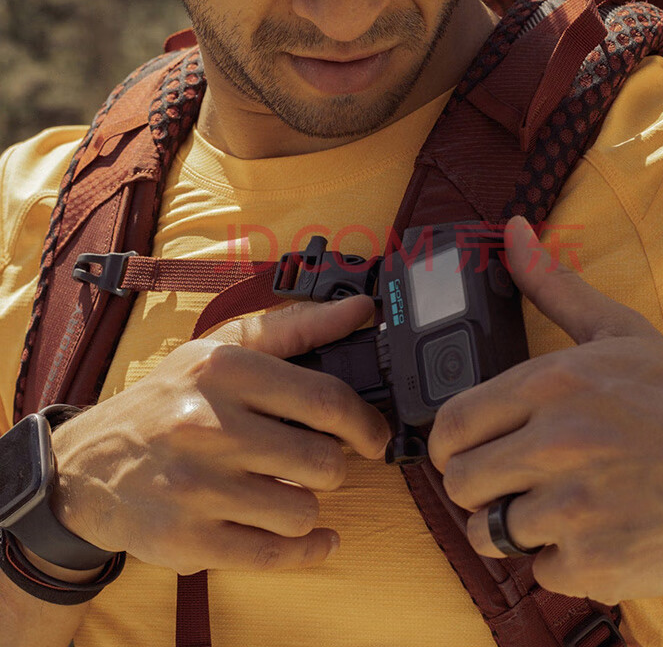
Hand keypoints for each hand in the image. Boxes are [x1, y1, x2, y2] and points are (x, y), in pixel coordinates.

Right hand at [49, 296, 389, 575]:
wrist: (88, 465)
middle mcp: (207, 425)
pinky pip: (275, 554)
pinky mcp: (186, 540)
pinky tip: (313, 536)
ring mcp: (195, 487)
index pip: (327, 400)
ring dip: (307, 502)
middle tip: (315, 460)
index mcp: (223, 369)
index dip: (366, 423)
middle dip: (331, 464)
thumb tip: (362, 310)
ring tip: (286, 488)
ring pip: (303, 509)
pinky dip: (307, 549)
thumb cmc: (170, 400)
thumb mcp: (223, 349)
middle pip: (324, 461)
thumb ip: (298, 328)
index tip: (373, 436)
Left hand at [428, 216, 662, 603]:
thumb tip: (514, 230)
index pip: (451, 423)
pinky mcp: (597, 562)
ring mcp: (576, 506)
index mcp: (551, 384)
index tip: (463, 451)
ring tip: (546, 508)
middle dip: (475, 487)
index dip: (447, 443)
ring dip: (510, 526)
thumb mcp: (618, 330)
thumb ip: (554, 284)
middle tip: (504, 483)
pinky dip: (556, 559)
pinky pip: (537, 570)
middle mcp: (556, 443)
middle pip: (460, 482)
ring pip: (490, 531)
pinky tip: (589, 533)